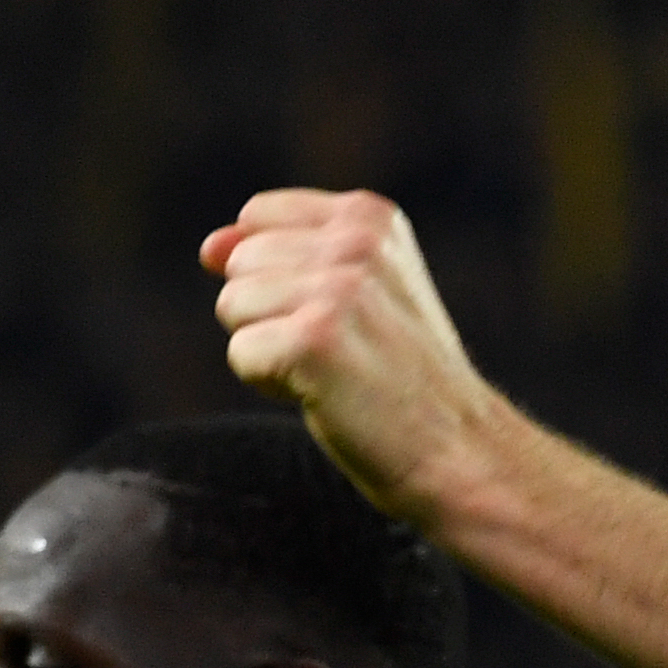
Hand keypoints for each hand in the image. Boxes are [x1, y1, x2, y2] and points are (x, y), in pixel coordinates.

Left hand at [202, 190, 503, 519]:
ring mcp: (337, 290)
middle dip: (269, 314)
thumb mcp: (357, 291)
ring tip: (334, 372)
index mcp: (370, 217)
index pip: (257, 219)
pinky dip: (272, 386)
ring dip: (270, 350)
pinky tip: (327, 395)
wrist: (459, 451)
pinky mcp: (315, 341)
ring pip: (233, 306)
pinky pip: (242, 355)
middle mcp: (355, 242)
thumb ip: (282, 254)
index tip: (339, 314)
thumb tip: (208, 249)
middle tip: (342, 350)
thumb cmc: (402, 376)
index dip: (277, 275)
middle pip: (239, 264)